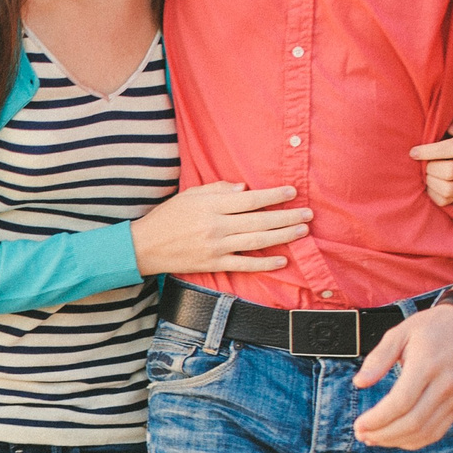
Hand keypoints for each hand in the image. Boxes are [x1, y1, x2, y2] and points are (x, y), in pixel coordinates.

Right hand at [130, 183, 312, 276]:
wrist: (144, 247)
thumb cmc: (167, 217)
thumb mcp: (189, 195)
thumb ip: (217, 189)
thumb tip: (244, 189)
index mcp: (211, 205)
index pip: (250, 199)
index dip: (274, 195)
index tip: (292, 191)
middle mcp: (216, 226)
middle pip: (260, 220)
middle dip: (287, 216)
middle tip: (308, 213)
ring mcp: (216, 247)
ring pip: (257, 240)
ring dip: (283, 236)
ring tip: (302, 231)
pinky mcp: (213, 264)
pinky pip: (244, 264)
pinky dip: (264, 262)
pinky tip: (282, 259)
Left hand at [354, 303, 452, 447]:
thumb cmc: (432, 327)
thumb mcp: (400, 332)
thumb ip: (378, 358)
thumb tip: (359, 383)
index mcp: (427, 365)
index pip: (400, 402)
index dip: (377, 419)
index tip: (359, 424)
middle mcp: (444, 385)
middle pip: (412, 422)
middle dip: (383, 434)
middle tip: (362, 434)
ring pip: (424, 432)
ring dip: (396, 441)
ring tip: (374, 438)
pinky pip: (437, 432)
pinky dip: (415, 441)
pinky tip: (396, 438)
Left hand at [410, 102, 452, 205]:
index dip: (430, 151)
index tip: (414, 152)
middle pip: (450, 171)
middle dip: (429, 167)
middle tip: (420, 162)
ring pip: (448, 188)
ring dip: (430, 179)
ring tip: (425, 170)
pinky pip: (445, 199)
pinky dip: (432, 191)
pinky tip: (430, 180)